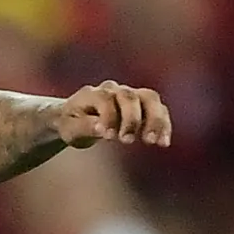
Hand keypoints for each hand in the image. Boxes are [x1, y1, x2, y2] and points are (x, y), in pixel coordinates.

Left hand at [54, 80, 172, 149]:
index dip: (108, 116)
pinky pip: (159, 109)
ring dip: (154, 119)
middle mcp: (114, 90)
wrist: (77, 117)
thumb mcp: (69, 129)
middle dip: (131, 119)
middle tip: (127, 141)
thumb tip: (102, 129)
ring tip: (154, 141)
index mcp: (92, 93)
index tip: (107, 136)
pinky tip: (163, 142)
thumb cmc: (72, 123)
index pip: (105, 99)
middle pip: (129, 96)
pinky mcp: (143, 105)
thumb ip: (84, 127)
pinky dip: (163, 124)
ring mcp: (130, 95)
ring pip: (149, 98)